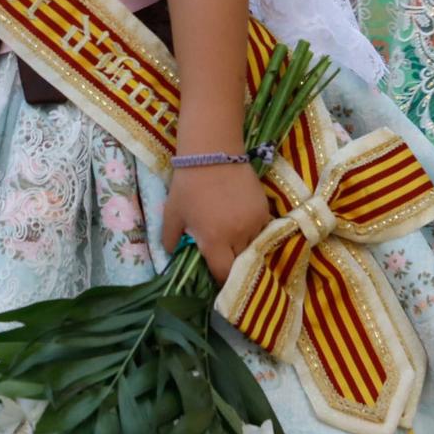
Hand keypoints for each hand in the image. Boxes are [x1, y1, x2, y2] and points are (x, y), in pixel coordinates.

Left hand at [161, 163, 270, 284]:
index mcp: (214, 240)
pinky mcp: (264, 210)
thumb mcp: (172, 212)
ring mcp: (254, 223)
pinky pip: (261, 230)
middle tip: (224, 257)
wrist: (212, 152)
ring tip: (233, 238)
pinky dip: (253, 232)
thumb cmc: (189, 184)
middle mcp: (237, 236)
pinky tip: (241, 222)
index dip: (220, 280)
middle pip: (240, 263)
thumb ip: (169, 239)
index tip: (216, 278)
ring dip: (244, 247)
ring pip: (253, 247)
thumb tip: (171, 255)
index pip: (223, 274)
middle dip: (232, 264)